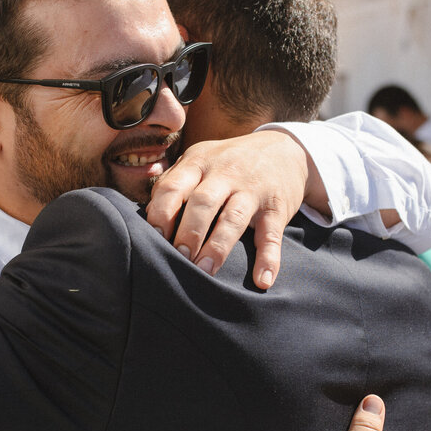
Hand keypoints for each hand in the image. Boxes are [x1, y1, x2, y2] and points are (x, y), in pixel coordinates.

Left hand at [145, 131, 308, 288]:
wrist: (284, 149)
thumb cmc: (227, 163)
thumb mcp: (199, 160)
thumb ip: (174, 183)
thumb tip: (147, 219)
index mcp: (198, 162)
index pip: (173, 186)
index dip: (160, 215)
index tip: (153, 240)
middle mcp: (224, 173)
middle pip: (202, 203)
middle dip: (187, 233)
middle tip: (179, 259)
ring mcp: (252, 190)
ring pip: (233, 218)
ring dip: (217, 247)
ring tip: (205, 271)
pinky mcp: (277, 207)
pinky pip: (271, 235)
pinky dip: (268, 258)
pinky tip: (262, 280)